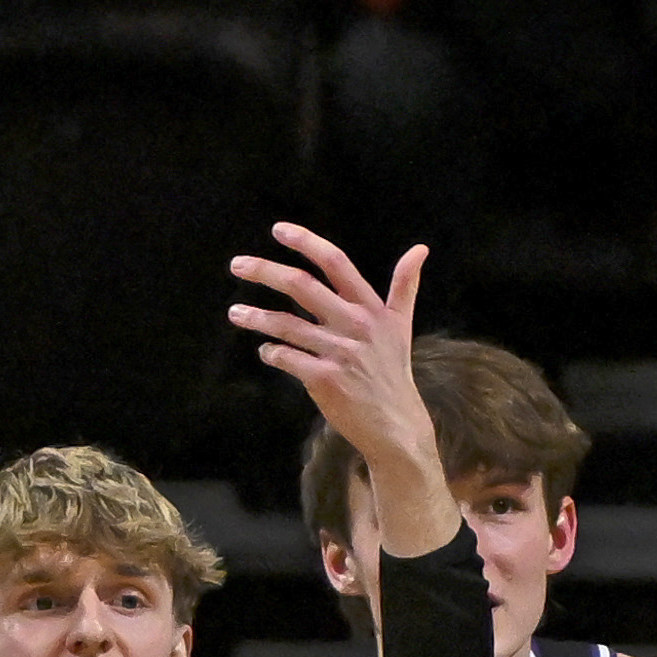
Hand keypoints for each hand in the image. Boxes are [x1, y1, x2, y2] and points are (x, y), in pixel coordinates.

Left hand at [228, 223, 442, 535]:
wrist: (396, 426)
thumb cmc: (393, 372)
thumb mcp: (402, 326)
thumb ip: (405, 285)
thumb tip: (421, 248)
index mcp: (371, 309)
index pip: (336, 264)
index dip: (306, 243)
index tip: (278, 230)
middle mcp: (355, 325)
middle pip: (302, 287)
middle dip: (265, 272)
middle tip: (237, 265)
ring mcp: (340, 353)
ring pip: (287, 326)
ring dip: (256, 317)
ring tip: (235, 313)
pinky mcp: (325, 380)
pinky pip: (288, 359)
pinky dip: (272, 353)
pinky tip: (265, 351)